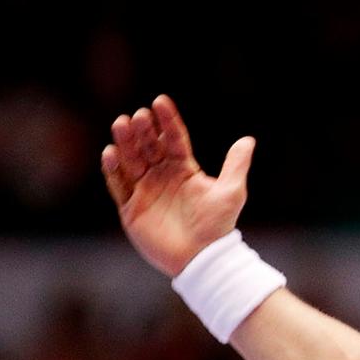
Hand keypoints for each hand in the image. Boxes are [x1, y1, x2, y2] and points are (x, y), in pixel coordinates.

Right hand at [100, 95, 254, 276]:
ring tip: (121, 124)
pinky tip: (111, 153)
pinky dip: (113, 169)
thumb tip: (248, 139)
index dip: (167, 121)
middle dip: (142, 130)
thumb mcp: (231, 192)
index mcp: (183, 169)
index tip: (160, 101)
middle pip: (148, 146)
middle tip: (138, 115)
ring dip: (125, 142)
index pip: (172, 139)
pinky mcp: (130, 208)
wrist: (203, 258)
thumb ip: (236, 165)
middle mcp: (161, 176)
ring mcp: (145, 191)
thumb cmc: (219, 225)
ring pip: (130, 161)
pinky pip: (118, 185)